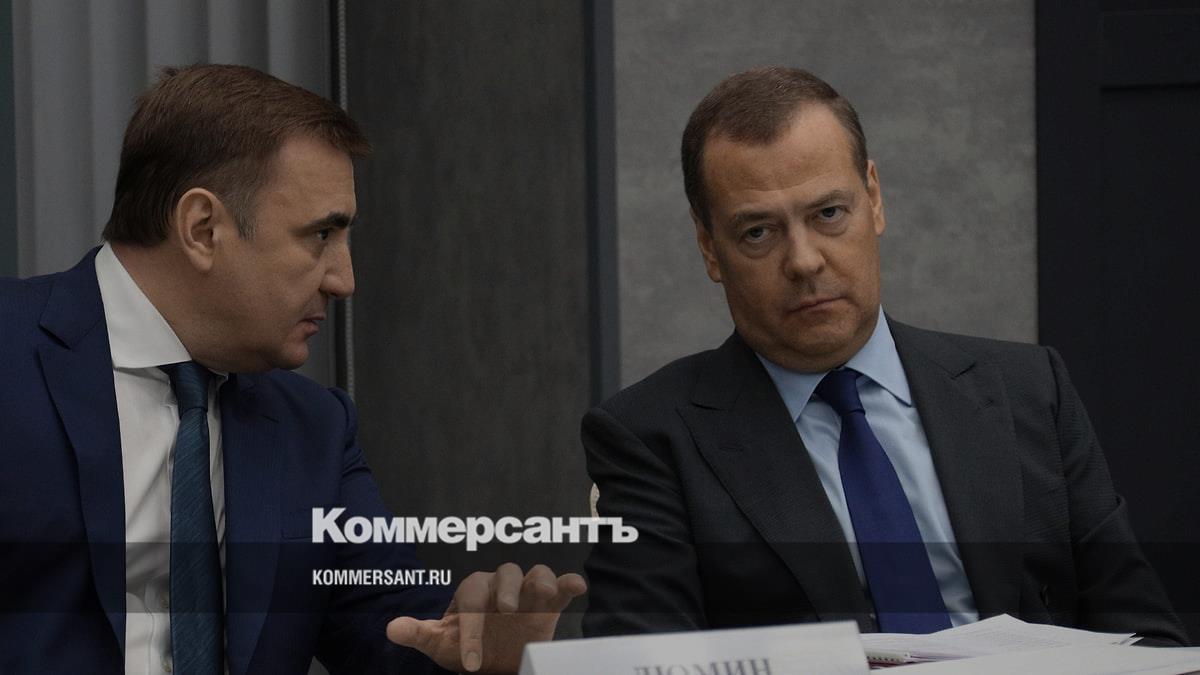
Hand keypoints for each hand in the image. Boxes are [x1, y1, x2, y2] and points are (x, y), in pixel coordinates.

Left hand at [387, 563, 585, 673]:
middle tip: (507, 610)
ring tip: (544, 594)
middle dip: (507, 589)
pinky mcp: (550, 605)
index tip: (471, 660)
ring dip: (540, 580)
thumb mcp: (440, 644)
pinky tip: (577, 587)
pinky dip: (569, 582)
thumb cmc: (466, 647)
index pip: (471, 596)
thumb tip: (391, 628)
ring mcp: (527, 593)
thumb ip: (419, 633)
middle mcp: (501, 586)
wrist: (495, 662)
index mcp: (473, 591)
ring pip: (535, 572)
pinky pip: (561, 587)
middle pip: (506, 573)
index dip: (470, 625)